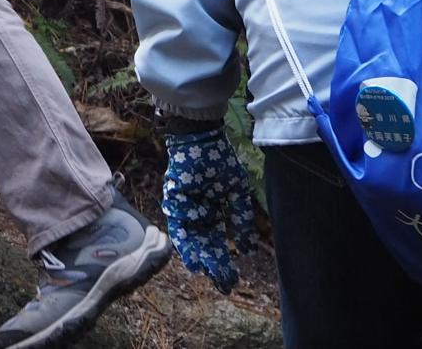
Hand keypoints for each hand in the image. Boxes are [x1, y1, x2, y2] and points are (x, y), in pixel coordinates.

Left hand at [160, 127, 257, 292]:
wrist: (203, 138)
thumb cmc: (219, 161)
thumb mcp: (237, 192)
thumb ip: (241, 219)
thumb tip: (247, 249)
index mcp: (211, 213)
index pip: (217, 243)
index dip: (224, 261)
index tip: (232, 280)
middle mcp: (196, 214)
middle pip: (204, 245)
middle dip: (214, 264)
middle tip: (223, 284)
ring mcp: (184, 208)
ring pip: (190, 238)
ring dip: (198, 256)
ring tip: (207, 273)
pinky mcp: (174, 200)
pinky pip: (178, 224)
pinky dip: (184, 241)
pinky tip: (192, 255)